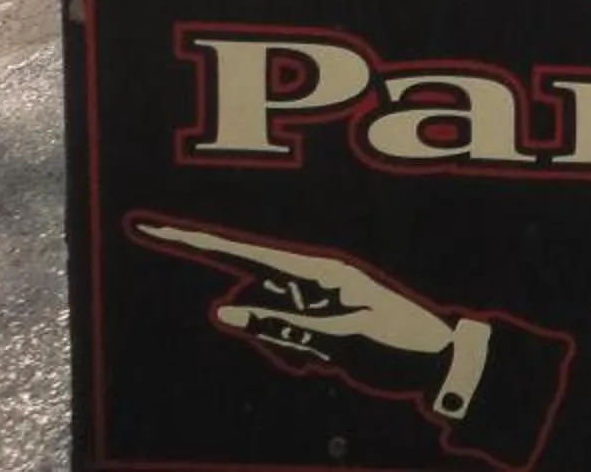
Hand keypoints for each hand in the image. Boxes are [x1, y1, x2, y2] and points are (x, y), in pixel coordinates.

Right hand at [134, 219, 477, 407]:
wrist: (440, 362)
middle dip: (274, 331)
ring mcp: (313, 298)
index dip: (195, 241)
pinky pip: (287, 341)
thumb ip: (280, 324)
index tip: (150, 227)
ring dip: (294, 347)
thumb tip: (223, 308)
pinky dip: (303, 355)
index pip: (242, 252)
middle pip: (253, 302)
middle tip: (325, 347)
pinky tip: (337, 359)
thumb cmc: (397, 344)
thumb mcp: (340, 339)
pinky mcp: (318, 321)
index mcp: (317, 269)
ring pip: (268, 328)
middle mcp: (311, 277)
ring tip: (339, 354)